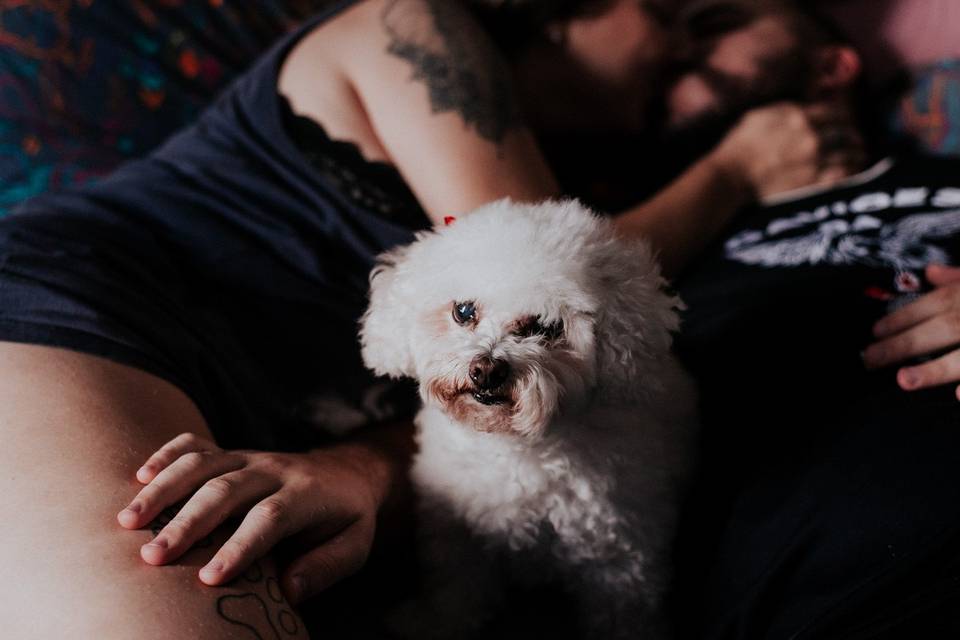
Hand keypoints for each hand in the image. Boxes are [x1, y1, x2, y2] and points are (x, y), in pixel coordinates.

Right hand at [116, 433, 380, 602]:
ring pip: (203, 465)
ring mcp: (249, 457)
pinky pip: (196, 445)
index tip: (209, 579)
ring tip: (128, 522)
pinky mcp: (231, 453)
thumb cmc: (346, 519)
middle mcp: (274, 470)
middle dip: (188, 522)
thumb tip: (289, 590)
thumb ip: (327, 566)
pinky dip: (166, 455)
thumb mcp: (356, 545)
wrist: (349, 472)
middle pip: (227, 490)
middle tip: (152, 556)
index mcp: (307, 495)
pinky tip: (137, 477)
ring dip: (164, 490)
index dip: (240, 546)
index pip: (270, 518)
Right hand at [709, 101, 864, 200]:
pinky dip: (850, 172)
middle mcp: (812, 137)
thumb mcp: (760, 114)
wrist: (730, 176)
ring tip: (860, 155)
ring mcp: (814, 161)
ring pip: (849, 154)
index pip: (835, 111)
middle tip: (856, 138)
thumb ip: (786, 108)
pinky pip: (841, 176)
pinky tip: (852, 171)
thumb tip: (803, 106)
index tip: (845, 120)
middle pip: (846, 132)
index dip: (843, 116)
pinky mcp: (812, 183)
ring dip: (857, 153)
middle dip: (853, 134)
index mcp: (800, 116)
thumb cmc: (738, 144)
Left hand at [864, 265, 959, 397]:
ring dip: (935, 368)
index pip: (932, 305)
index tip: (874, 332)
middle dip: (902, 345)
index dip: (901, 318)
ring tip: (903, 380)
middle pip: (940, 329)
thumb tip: (931, 271)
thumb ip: (959, 276)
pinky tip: (958, 395)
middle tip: (869, 360)